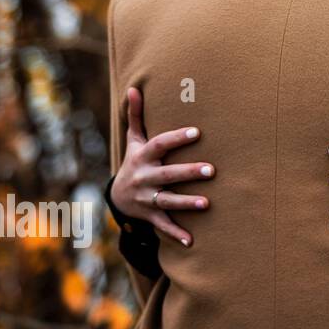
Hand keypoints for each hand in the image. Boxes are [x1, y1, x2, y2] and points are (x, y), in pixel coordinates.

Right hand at [110, 86, 213, 246]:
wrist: (116, 197)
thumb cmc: (136, 161)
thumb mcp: (134, 140)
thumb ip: (136, 116)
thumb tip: (134, 88)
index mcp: (143, 157)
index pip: (160, 145)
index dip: (177, 138)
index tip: (197, 132)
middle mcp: (144, 178)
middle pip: (167, 174)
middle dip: (188, 172)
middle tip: (212, 169)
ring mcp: (147, 198)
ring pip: (167, 201)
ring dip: (186, 203)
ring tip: (207, 203)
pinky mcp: (150, 215)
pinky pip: (163, 225)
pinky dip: (177, 234)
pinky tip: (193, 241)